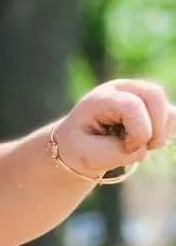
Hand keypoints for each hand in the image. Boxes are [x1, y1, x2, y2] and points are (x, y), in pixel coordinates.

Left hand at [53, 79, 175, 179]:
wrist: (78, 144)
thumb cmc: (80, 148)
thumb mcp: (88, 156)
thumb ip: (115, 153)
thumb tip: (141, 148)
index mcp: (100, 98)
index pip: (132, 105)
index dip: (139, 131)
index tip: (129, 148)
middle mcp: (121, 89)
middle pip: (155, 96)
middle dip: (156, 128)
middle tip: (143, 148)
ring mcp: (138, 93)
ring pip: (167, 108)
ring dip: (161, 133)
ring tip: (140, 146)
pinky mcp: (151, 105)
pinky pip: (172, 116)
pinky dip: (165, 133)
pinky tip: (147, 142)